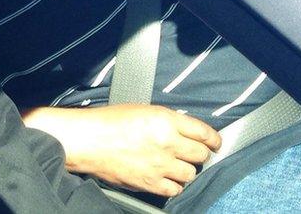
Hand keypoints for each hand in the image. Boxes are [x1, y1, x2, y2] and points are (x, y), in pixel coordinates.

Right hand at [22, 104, 221, 196]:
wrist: (86, 140)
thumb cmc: (106, 122)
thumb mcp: (141, 110)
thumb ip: (166, 120)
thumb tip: (185, 130)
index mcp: (165, 120)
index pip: (205, 132)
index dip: (214, 139)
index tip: (215, 143)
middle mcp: (167, 143)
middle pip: (201, 155)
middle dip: (199, 154)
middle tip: (191, 153)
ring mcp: (160, 165)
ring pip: (191, 174)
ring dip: (185, 170)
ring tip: (173, 166)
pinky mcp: (150, 183)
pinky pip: (175, 189)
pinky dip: (172, 185)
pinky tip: (164, 178)